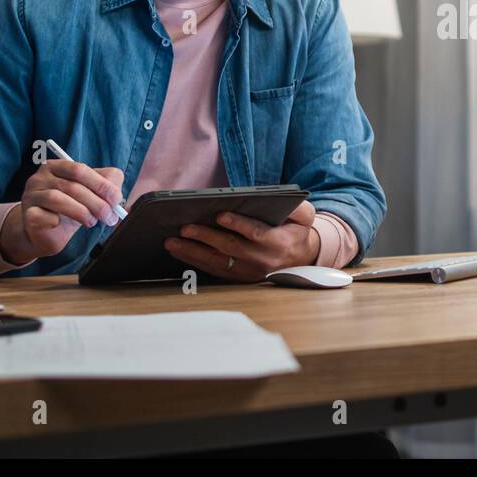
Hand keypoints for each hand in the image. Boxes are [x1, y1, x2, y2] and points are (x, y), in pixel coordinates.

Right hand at [0, 160, 124, 264]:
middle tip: (108, 216)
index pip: (79, 169)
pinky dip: (57, 221)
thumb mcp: (91, 194)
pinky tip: (62, 224)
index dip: (100, 184)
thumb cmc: (72, 209)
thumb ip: (107, 185)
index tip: (116, 199)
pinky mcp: (27, 214)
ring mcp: (31, 195)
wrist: (46, 233)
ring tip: (91, 222)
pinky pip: (43, 216)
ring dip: (81, 212)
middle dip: (95, 202)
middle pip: (71, 186)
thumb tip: (116, 193)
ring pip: (57, 199)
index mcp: (58, 166)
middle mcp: (41, 177)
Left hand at [164, 200, 319, 282]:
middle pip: (230, 248)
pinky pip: (214, 271)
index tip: (220, 215)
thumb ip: (298, 207)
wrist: (301, 260)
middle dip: (205, 237)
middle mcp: (262, 260)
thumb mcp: (305, 216)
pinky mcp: (239, 278)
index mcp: (278, 243)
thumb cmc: (296, 232)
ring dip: (193, 253)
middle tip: (184, 227)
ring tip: (172, 242)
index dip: (238, 224)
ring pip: (217, 262)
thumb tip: (282, 197)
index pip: (256, 233)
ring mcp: (249, 272)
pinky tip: (179, 252)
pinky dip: (194, 262)